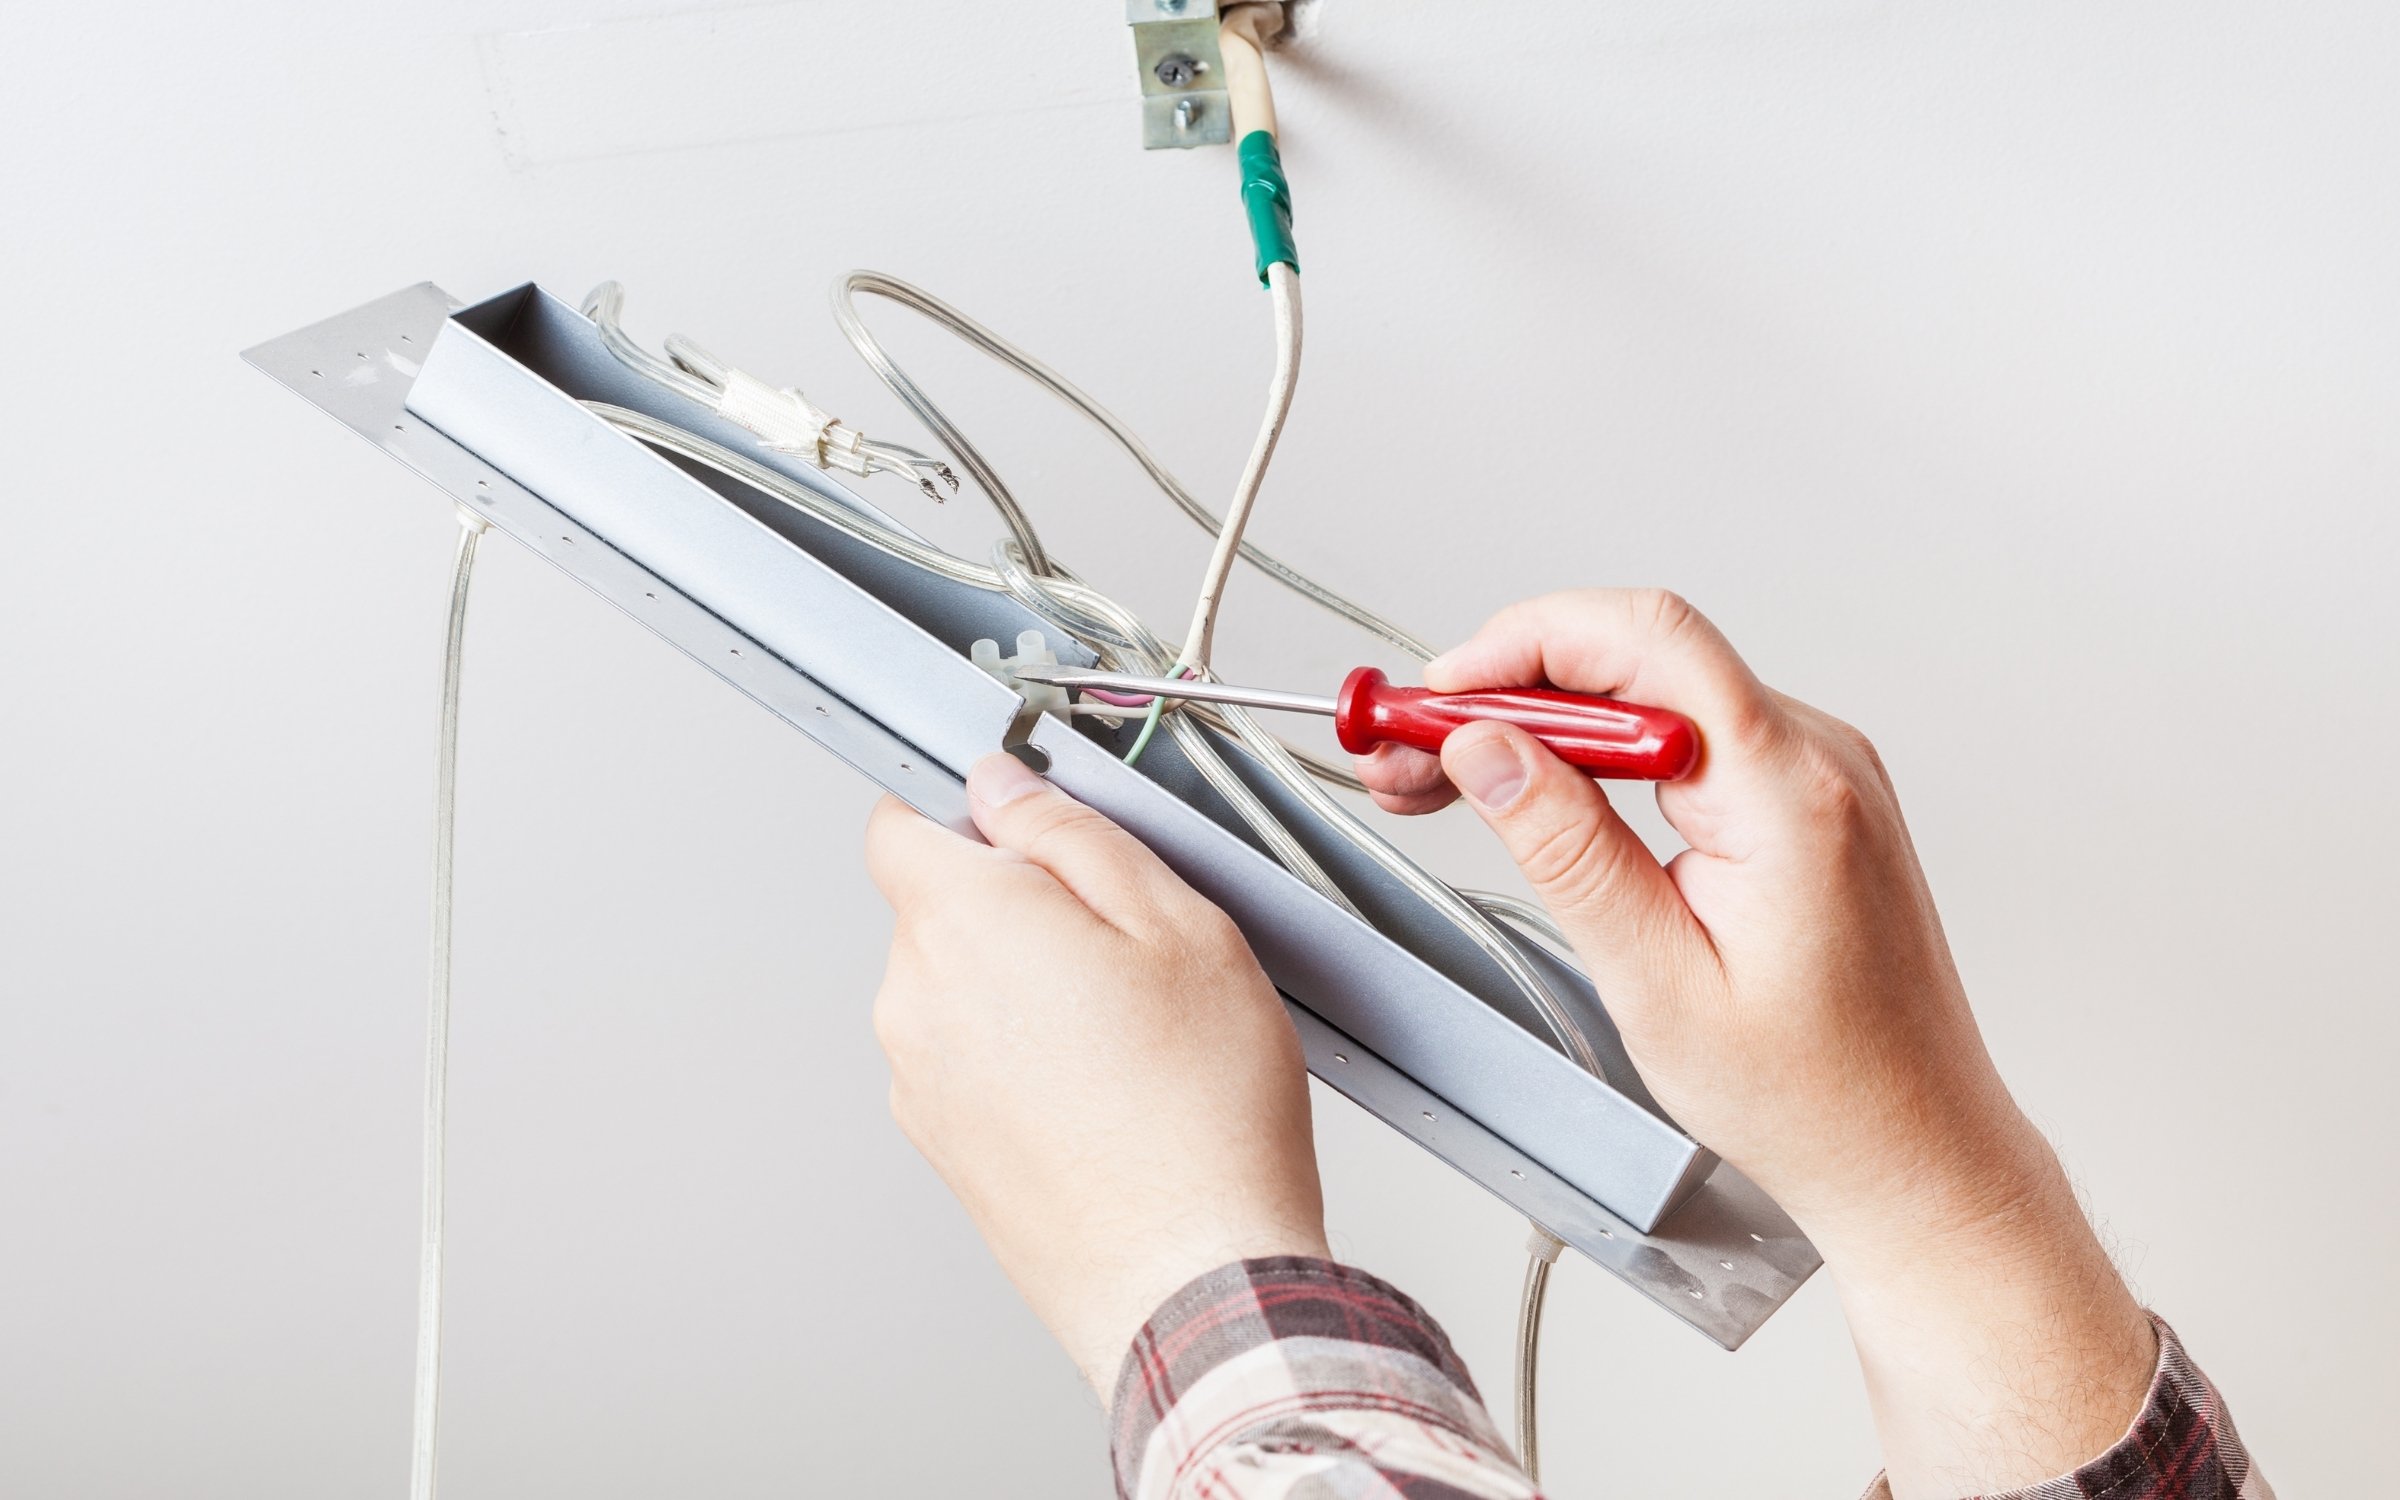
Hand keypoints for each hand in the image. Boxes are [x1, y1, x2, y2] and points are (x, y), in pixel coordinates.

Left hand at [863, 754, 1328, 1398]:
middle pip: (938, 906)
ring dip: (1023, 986)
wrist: (1190, 1276)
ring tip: (1128, 1032)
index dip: (969, 812)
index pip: (901, 821)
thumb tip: (1007, 785)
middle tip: (1123, 946)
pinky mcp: (941, 1145)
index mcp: (959, 921)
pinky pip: (969, 1061)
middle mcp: (912, 998)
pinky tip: (1106, 1088)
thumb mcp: (1175, 921)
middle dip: (1016, 904)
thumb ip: (1071, 832)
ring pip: (959, 986)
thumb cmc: (1200, 1112)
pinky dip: (1022, 1059)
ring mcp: (918, 1080)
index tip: (1029, 827)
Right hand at [1359, 589, 2154, 1497]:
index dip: (1521, 645)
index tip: (1435, 698)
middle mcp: (1818, 760)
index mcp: (1788, 795)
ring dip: (1544, 724)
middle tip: (1411, 755)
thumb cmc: (1813, 1097)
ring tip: (1450, 782)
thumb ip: (1568, 850)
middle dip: (1507, 690)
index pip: (1645, 642)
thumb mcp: (1658, 982)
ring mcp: (1821, 774)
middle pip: (1637, 658)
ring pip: (1653, 693)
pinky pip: (1685, 735)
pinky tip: (1536, 796)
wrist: (1914, 1151)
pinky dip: (1598, 755)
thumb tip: (1489, 748)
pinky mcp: (1807, 800)